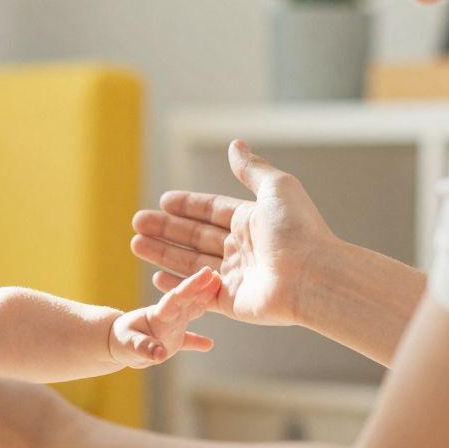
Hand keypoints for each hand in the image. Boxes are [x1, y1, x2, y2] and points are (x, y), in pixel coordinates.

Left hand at [108, 266, 220, 367]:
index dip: (192, 286)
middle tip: (219, 274)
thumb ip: (145, 347)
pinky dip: (198, 342)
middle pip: (189, 299)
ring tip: (221, 288)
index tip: (206, 273)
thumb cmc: (120, 339)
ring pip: (193, 311)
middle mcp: (169, 315)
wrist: (114, 343)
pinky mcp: (173, 340)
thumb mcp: (129, 344)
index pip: (178, 297)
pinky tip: (209, 344)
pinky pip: (189, 339)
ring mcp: (173, 326)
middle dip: (203, 287)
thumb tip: (160, 354)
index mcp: (159, 313)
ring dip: (206, 301)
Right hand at [129, 139, 341, 327]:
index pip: (211, 211)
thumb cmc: (299, 231)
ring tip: (136, 244)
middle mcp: (242, 248)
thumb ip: (251, 169)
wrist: (312, 277)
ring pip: (190, 263)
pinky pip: (196, 293)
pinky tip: (155, 276)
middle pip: (195, 236)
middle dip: (166, 229)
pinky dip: (176, 285)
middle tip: (138, 222)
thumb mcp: (276, 188)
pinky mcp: (230, 302)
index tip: (163, 200)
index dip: (187, 206)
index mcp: (251, 221)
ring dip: (163, 253)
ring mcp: (235, 276)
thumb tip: (235, 145)